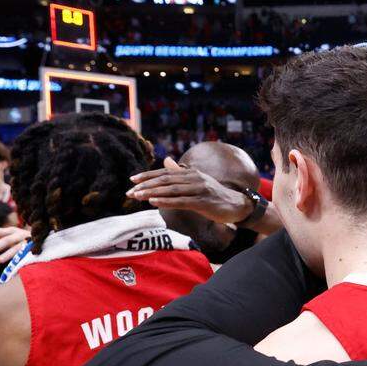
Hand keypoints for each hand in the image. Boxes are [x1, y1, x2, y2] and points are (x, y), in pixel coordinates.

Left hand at [0, 220, 30, 263]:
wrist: (38, 243)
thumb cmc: (14, 239)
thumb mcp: (1, 234)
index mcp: (10, 231)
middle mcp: (18, 235)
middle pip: (6, 240)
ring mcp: (26, 244)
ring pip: (16, 248)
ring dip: (7, 254)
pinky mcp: (33, 252)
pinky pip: (25, 256)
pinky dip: (19, 259)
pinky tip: (14, 265)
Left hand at [127, 157, 251, 223]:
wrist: (236, 205)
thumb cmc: (214, 194)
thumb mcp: (196, 181)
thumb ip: (179, 172)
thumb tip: (165, 160)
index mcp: (190, 173)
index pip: (165, 172)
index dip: (147, 176)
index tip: (132, 180)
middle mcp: (194, 178)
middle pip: (165, 180)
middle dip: (146, 185)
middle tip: (130, 192)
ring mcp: (199, 189)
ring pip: (171, 190)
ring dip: (153, 193)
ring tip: (137, 196)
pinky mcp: (203, 202)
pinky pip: (181, 201)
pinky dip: (166, 201)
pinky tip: (154, 202)